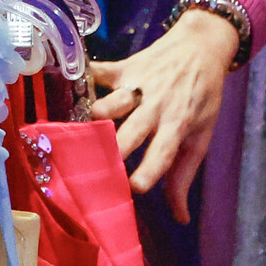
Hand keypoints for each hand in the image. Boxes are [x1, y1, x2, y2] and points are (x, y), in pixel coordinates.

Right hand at [89, 12, 241, 218]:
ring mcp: (137, 85)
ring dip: (97, 115)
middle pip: (130, 131)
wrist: (201, 47)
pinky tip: (64, 84)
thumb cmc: (202, 97)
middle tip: (95, 169)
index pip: (162, 153)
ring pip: (111, 102)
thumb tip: (180, 218)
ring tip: (79, 130)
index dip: (148, 172)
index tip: (133, 188)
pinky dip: (82, 76)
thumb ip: (184, 177)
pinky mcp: (123, 67)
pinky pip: (98, 71)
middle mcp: (155, 106)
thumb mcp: (201, 135)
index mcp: (177, 125)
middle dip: (114, 149)